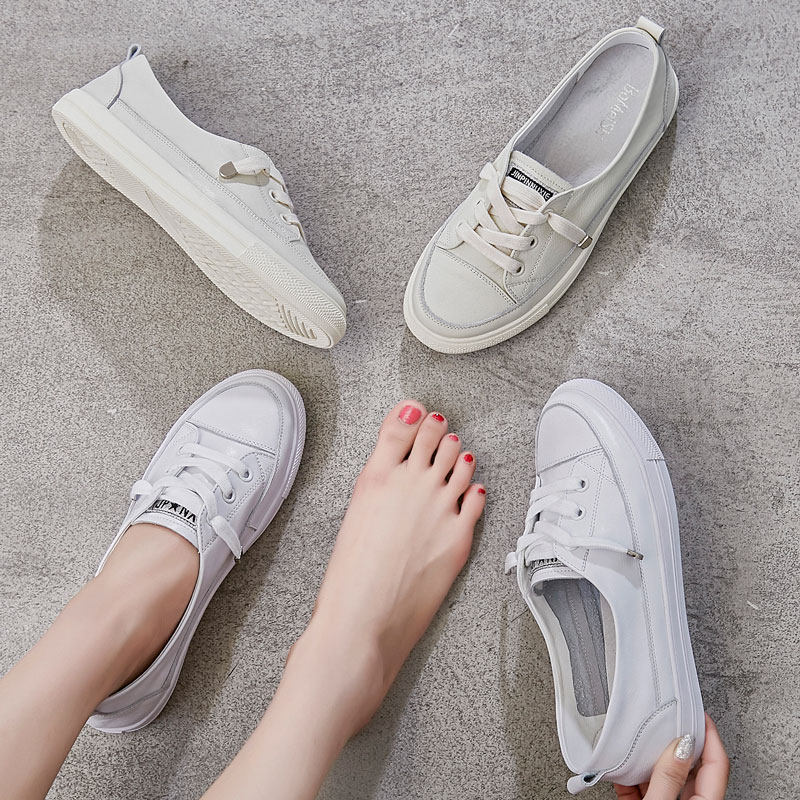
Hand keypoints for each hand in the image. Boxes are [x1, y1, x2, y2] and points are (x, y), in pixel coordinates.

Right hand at [614, 714, 728, 799]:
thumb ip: (668, 777)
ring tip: (643, 738)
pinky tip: (622, 764)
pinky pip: (642, 788)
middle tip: (670, 720)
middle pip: (691, 769)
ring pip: (666, 777)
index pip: (717, 764)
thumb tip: (680, 745)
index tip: (699, 714)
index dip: (710, 735)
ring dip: (653, 757)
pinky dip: (632, 774)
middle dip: (680, 742)